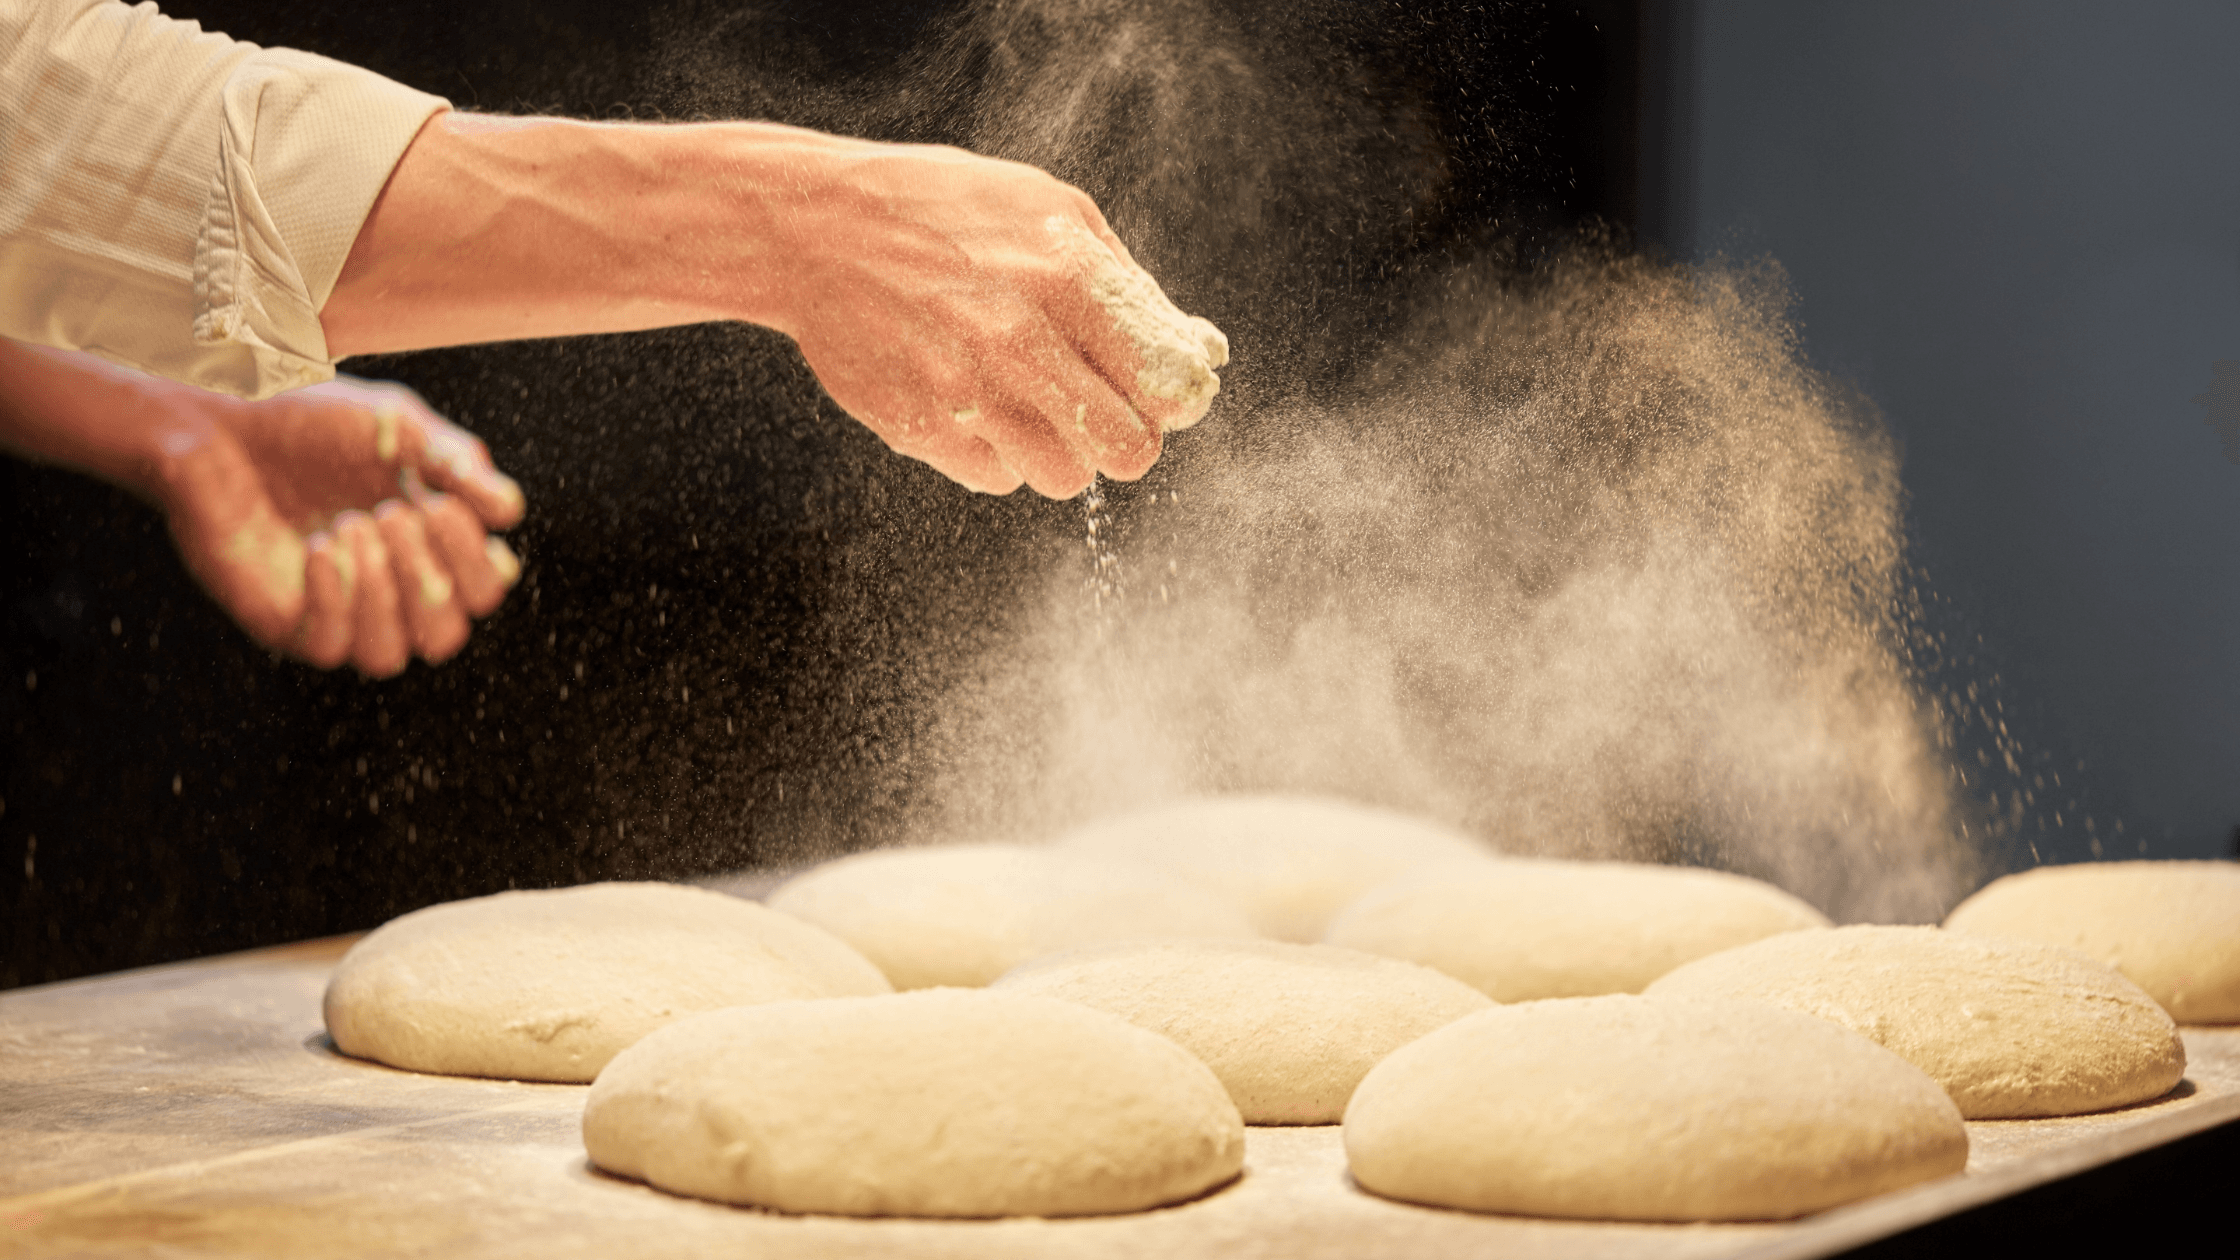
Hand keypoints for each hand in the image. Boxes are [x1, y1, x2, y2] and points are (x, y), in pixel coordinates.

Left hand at [147, 375, 525, 674]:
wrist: (222, 419)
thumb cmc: (311, 420)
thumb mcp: (400, 427)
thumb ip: (458, 465)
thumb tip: (510, 511)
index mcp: (428, 545)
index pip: (483, 591)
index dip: (474, 561)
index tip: (441, 505)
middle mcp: (388, 587)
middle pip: (445, 635)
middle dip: (428, 577)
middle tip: (393, 515)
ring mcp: (336, 610)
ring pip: (390, 655)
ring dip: (381, 591)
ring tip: (352, 527)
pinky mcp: (285, 619)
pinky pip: (331, 646)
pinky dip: (337, 599)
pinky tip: (322, 548)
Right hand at [767, 139, 1228, 497]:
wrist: (810, 228)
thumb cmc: (942, 209)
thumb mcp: (1048, 210)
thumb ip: (1128, 283)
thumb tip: (1201, 351)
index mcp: (1065, 278)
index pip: (1163, 387)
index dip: (1172, 401)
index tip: (1159, 394)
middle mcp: (1018, 344)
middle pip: (1126, 451)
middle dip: (1125, 437)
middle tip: (1101, 409)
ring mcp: (965, 394)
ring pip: (1063, 478)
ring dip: (1061, 450)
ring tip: (1030, 401)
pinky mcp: (920, 430)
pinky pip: (995, 477)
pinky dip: (996, 452)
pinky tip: (972, 401)